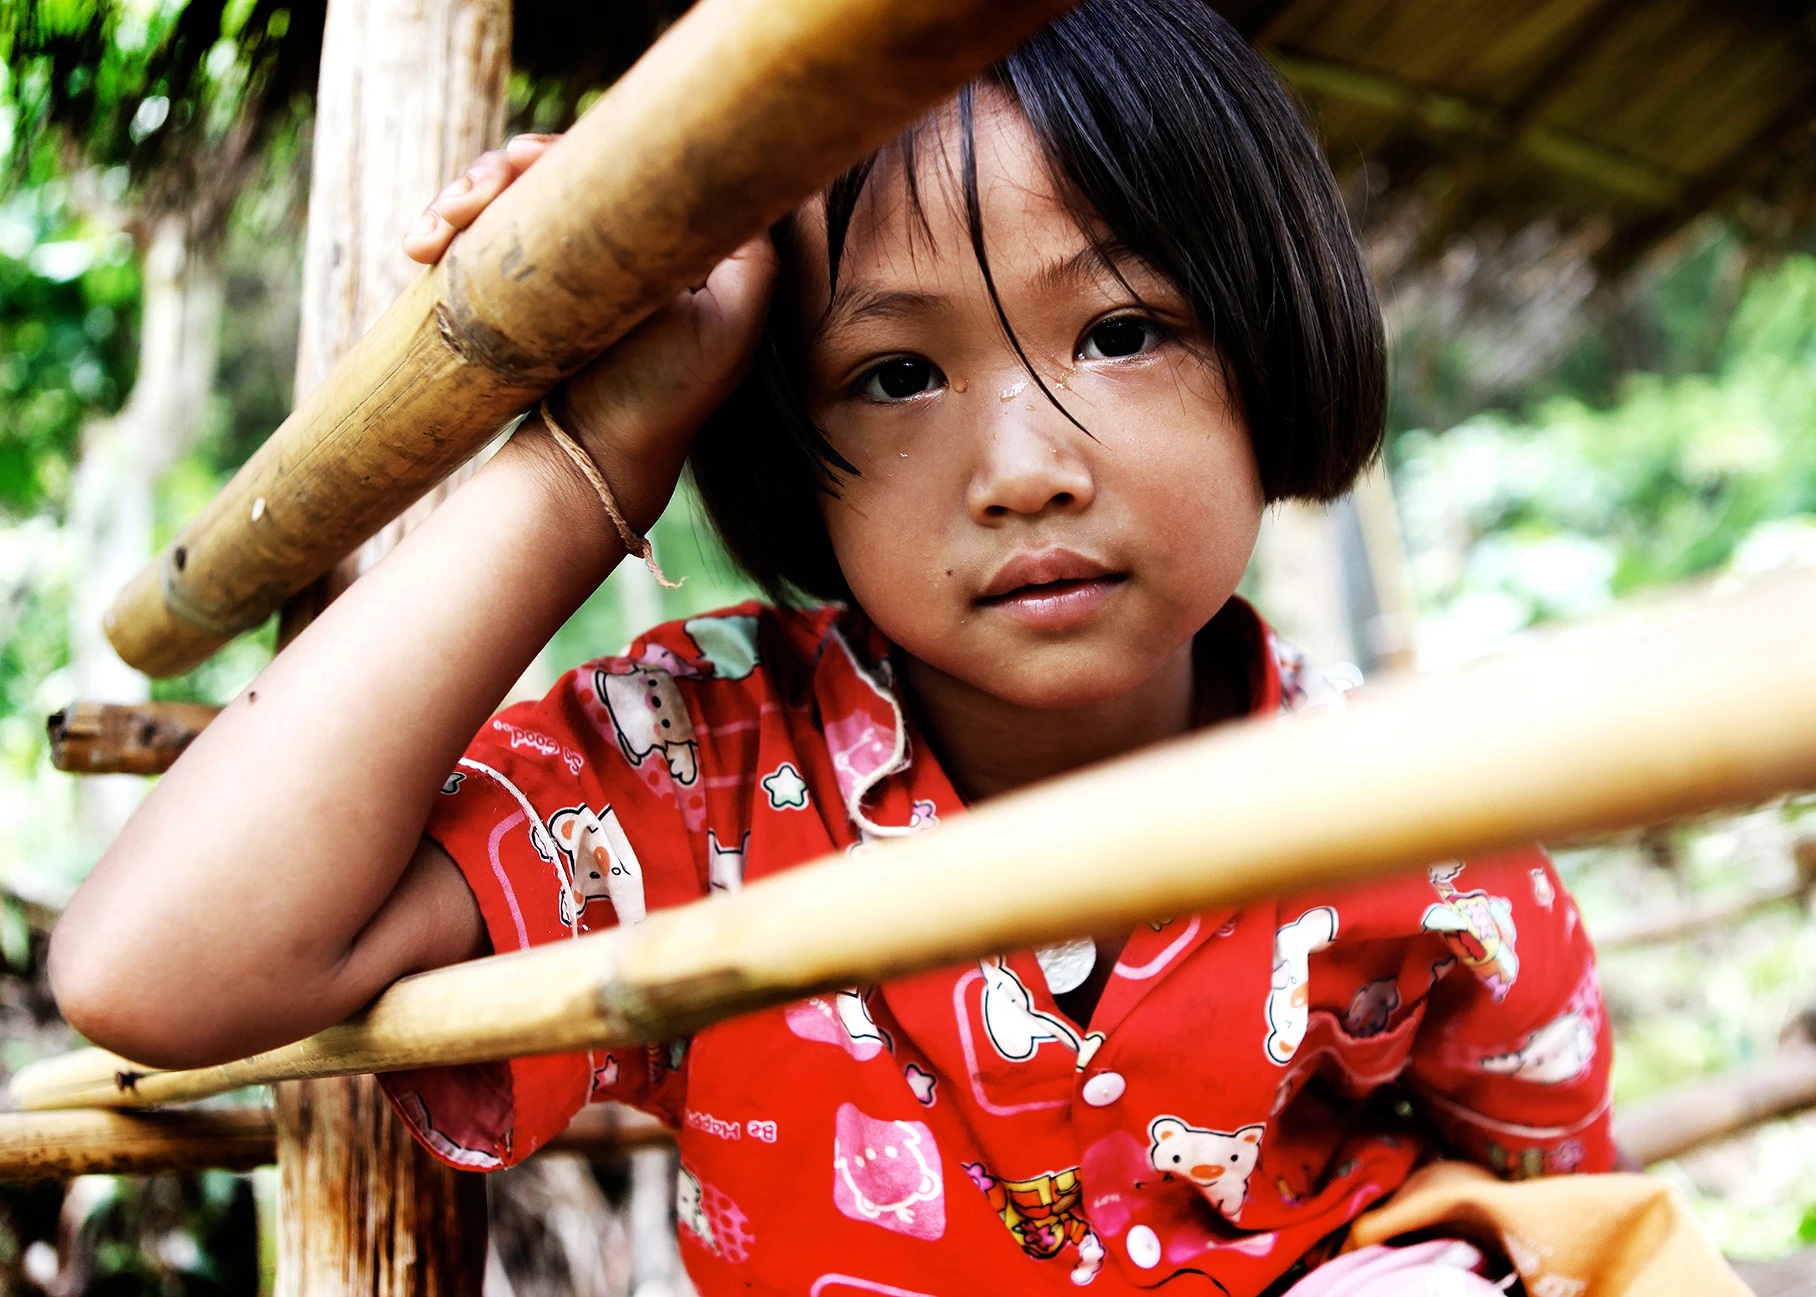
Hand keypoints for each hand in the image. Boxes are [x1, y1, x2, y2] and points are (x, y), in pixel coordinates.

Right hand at [407, 135, 777, 533]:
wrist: (595, 458)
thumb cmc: (665, 396)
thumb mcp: (731, 322)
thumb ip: (748, 250)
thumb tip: (733, 165)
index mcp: (662, 235)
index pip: (608, 157)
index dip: (560, 151)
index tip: (522, 162)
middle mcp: (613, 238)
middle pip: (547, 165)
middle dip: (495, 172)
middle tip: (464, 205)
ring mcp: (563, 260)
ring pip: (505, 193)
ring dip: (458, 198)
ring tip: (428, 237)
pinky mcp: (521, 286)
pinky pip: (480, 236)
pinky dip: (444, 229)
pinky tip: (420, 248)